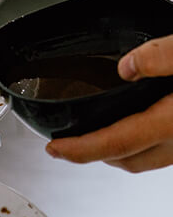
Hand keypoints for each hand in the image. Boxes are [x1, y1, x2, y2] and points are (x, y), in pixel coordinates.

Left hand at [46, 35, 172, 172]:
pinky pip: (161, 150)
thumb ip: (162, 57)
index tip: (54, 148)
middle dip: (92, 154)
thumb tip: (127, 67)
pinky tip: (132, 123)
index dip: (80, 149)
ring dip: (117, 151)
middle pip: (127, 159)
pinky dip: (138, 143)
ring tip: (92, 137)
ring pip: (146, 159)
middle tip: (64, 145)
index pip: (117, 143)